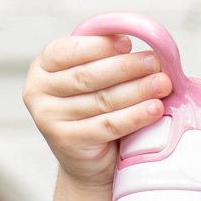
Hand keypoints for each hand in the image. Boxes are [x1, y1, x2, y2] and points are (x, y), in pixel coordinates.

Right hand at [23, 32, 172, 186]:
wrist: (87, 158)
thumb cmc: (91, 110)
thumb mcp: (92, 78)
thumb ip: (104, 58)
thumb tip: (137, 42)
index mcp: (42, 67)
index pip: (69, 51)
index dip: (100, 46)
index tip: (128, 43)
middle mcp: (38, 91)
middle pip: (88, 76)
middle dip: (126, 67)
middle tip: (154, 63)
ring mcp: (49, 118)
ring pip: (101, 100)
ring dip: (137, 90)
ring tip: (162, 84)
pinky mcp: (67, 141)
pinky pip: (108, 125)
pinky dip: (135, 116)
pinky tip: (154, 108)